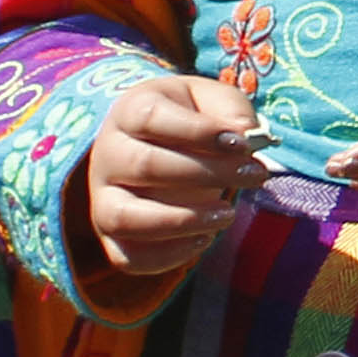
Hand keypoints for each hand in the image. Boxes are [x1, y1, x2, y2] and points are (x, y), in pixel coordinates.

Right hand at [77, 73, 266, 279]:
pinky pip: (126, 256)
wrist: (159, 139)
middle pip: (144, 166)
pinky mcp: (111, 233)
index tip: (244, 143)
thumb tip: (246, 138)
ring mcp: (102, 197)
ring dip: (181, 221)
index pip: (151, 119)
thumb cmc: (193, 116)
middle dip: (206, 174)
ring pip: (124, 217)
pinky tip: (204, 239)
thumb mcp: (214, 99)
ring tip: (227, 214)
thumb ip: (232, 111)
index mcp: (130, 111)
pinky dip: (166, 256)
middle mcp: (107, 154)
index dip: (199, 132)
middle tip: (254, 175)